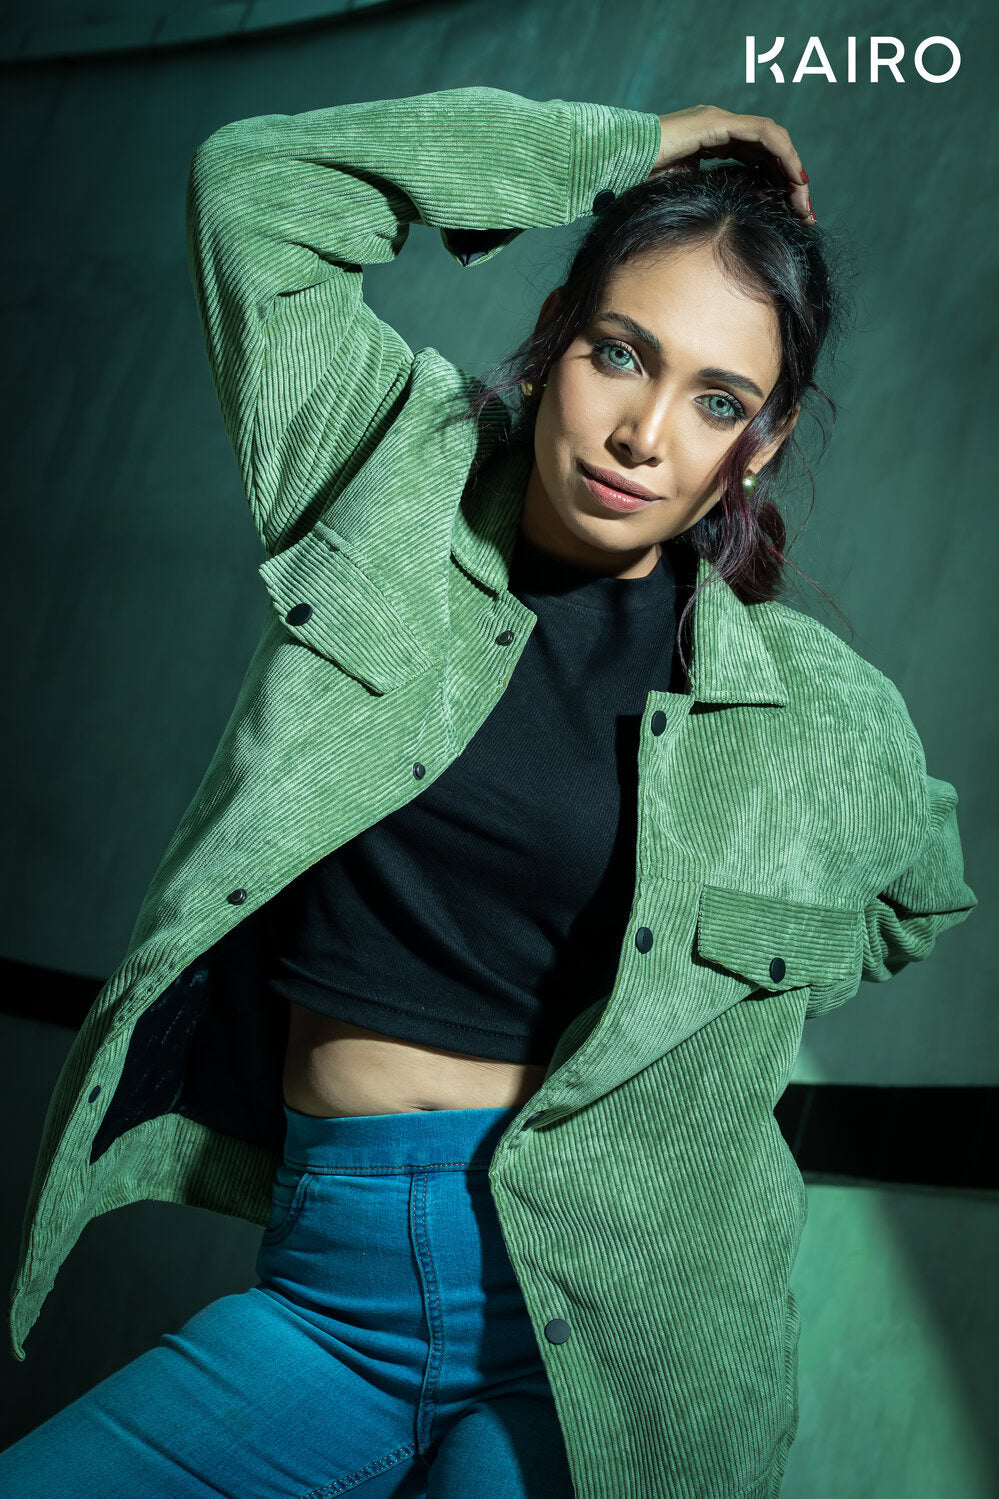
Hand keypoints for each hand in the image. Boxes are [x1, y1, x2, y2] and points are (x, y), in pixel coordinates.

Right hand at [652, 105, 813, 220]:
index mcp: (712, 144)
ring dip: (793, 171)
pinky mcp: (717, 123)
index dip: (779, 186)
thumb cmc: (637, 186)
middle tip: (806, 215)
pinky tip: (795, 180)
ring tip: (804, 201)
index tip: (793, 217)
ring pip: (773, 142)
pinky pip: (764, 135)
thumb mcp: (684, 198)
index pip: (757, 161)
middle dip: (792, 183)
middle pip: (770, 152)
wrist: (614, 166)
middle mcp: (720, 128)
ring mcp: (719, 122)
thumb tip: (737, 223)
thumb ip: (711, 200)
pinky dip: (784, 155)